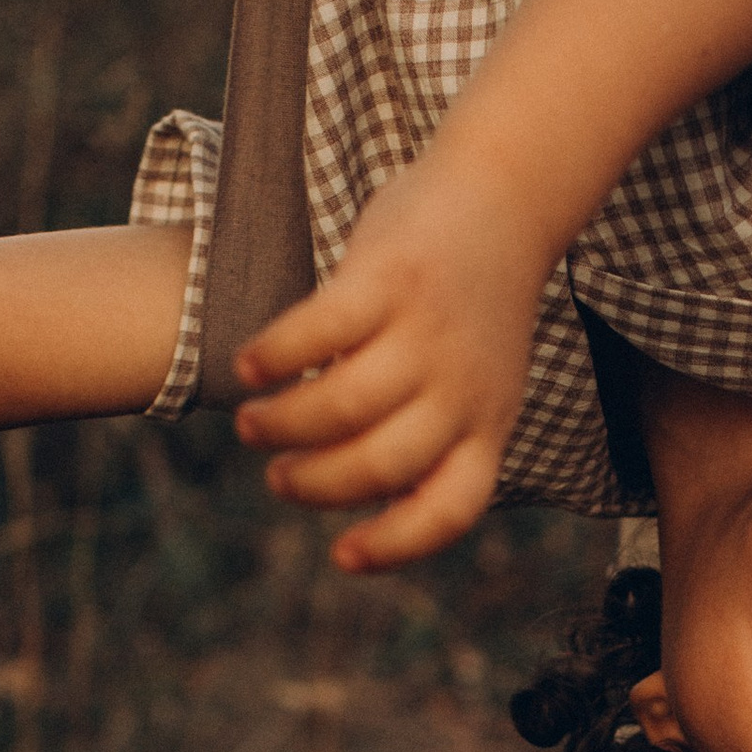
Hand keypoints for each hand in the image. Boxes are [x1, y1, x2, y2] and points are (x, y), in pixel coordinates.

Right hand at [230, 152, 547, 570]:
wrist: (502, 196)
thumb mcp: (476, 380)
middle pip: (380, 464)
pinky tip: (248, 364)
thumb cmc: (469, 304)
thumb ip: (431, 432)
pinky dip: (274, 354)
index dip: (396, 544)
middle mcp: (464, 385)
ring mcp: (428, 331)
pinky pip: (320, 331)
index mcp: (489, 422)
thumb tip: (354, 491)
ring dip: (283, 425)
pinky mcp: (392, 278)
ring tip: (253, 422)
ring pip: (343, 405)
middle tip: (279, 475)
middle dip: (314, 483)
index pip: (451, 508)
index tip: (341, 555)